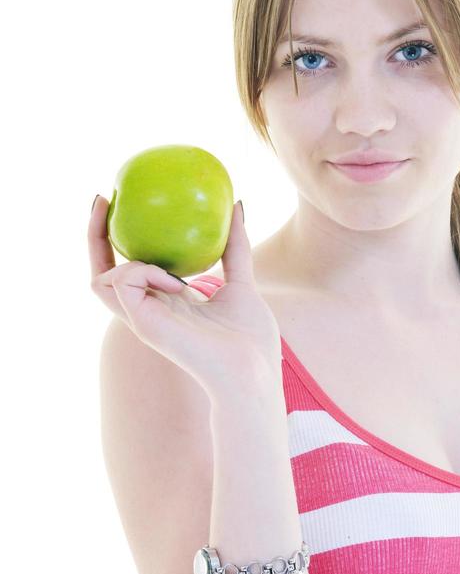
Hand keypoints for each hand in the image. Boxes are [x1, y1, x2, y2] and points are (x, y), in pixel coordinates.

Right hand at [88, 197, 282, 394]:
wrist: (252, 374)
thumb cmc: (251, 340)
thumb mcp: (243, 282)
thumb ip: (236, 247)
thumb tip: (237, 205)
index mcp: (165, 303)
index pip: (127, 269)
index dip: (113, 239)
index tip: (115, 202)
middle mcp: (147, 311)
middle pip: (101, 273)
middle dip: (93, 236)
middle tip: (102, 199)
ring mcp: (142, 319)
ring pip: (102, 279)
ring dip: (129, 259)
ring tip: (160, 260)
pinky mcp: (143, 325)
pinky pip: (125, 282)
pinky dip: (145, 272)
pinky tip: (175, 282)